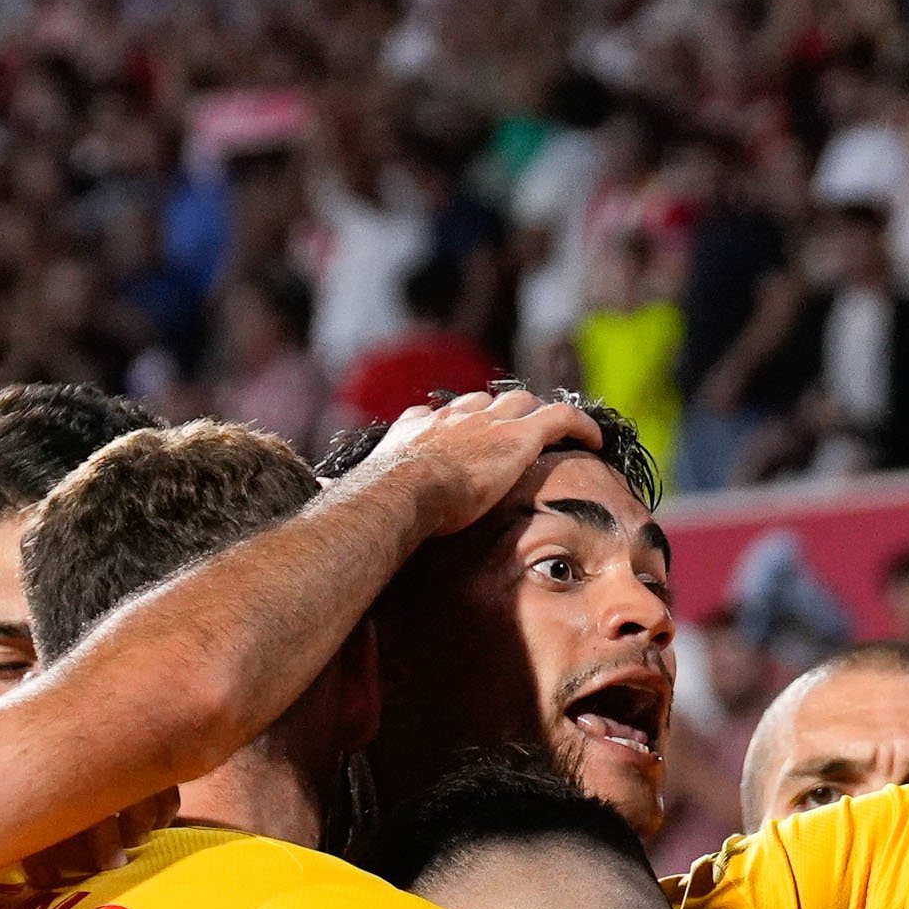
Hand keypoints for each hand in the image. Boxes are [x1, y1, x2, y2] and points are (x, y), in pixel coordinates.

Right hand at [350, 387, 608, 538]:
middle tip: (518, 431)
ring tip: (557, 433)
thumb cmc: (376, 506)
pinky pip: (561, 420)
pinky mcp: (520, 436)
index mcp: (415, 430)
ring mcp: (488, 423)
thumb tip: (314, 493)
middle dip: (502, 412)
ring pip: (525, 405)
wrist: (402, 495)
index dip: (459, 424)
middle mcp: (452, 417)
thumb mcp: (357, 496)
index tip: (467, 435)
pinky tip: (595, 441)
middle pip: (486, 402)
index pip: (441, 417)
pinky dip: (579, 426)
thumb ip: (341, 494)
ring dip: (540, 416)